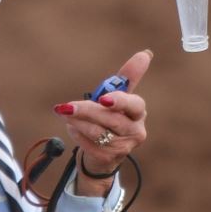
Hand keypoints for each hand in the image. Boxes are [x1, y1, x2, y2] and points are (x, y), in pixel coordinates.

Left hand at [53, 50, 151, 196]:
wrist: (104, 151)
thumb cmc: (112, 118)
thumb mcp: (118, 97)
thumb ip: (128, 76)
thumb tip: (146, 53)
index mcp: (138, 112)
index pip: (134, 105)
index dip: (119, 101)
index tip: (103, 99)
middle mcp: (136, 131)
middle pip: (110, 119)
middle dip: (86, 111)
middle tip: (65, 106)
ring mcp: (123, 147)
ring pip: (96, 131)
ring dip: (77, 121)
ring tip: (64, 112)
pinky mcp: (109, 158)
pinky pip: (88, 144)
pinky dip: (77, 134)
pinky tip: (73, 128)